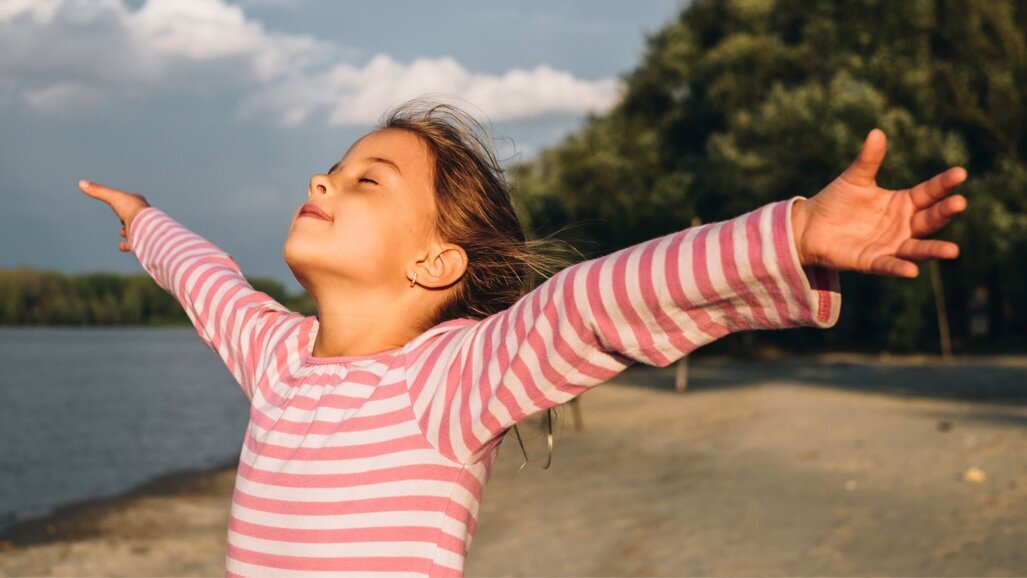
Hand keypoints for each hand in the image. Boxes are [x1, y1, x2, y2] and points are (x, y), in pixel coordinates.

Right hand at [79, 179, 150, 251]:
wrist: (144, 226)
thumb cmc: (131, 208)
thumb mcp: (112, 196)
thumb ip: (98, 190)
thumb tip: (81, 183)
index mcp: (138, 204)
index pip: (131, 201)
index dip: (125, 201)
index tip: (123, 200)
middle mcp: (141, 217)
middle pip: (133, 216)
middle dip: (127, 217)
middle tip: (123, 218)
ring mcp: (140, 229)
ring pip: (133, 230)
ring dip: (127, 231)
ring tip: (122, 231)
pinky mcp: (139, 242)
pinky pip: (132, 245)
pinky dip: (126, 245)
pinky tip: (121, 246)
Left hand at [791, 129, 967, 277]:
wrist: (810, 226)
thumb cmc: (837, 201)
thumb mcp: (855, 178)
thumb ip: (868, 160)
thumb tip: (877, 132)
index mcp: (904, 203)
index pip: (930, 192)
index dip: (944, 184)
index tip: (961, 173)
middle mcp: (903, 225)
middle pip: (929, 220)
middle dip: (944, 212)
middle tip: (960, 203)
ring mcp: (891, 245)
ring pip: (917, 248)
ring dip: (933, 249)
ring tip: (953, 250)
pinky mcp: (873, 261)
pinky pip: (889, 265)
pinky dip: (899, 268)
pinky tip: (911, 271)